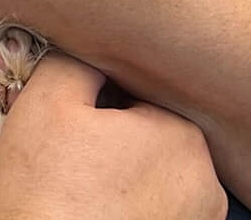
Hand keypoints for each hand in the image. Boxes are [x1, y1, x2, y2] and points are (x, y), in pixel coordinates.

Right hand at [0, 53, 224, 219]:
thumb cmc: (44, 193)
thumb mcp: (45, 101)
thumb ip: (74, 59)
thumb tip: (85, 47)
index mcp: (181, 135)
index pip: (134, 95)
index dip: (92, 106)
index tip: (65, 130)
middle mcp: (207, 182)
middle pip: (147, 137)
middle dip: (111, 142)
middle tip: (67, 162)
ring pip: (151, 178)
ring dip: (122, 178)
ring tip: (80, 193)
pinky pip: (153, 212)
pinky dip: (127, 211)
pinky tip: (95, 214)